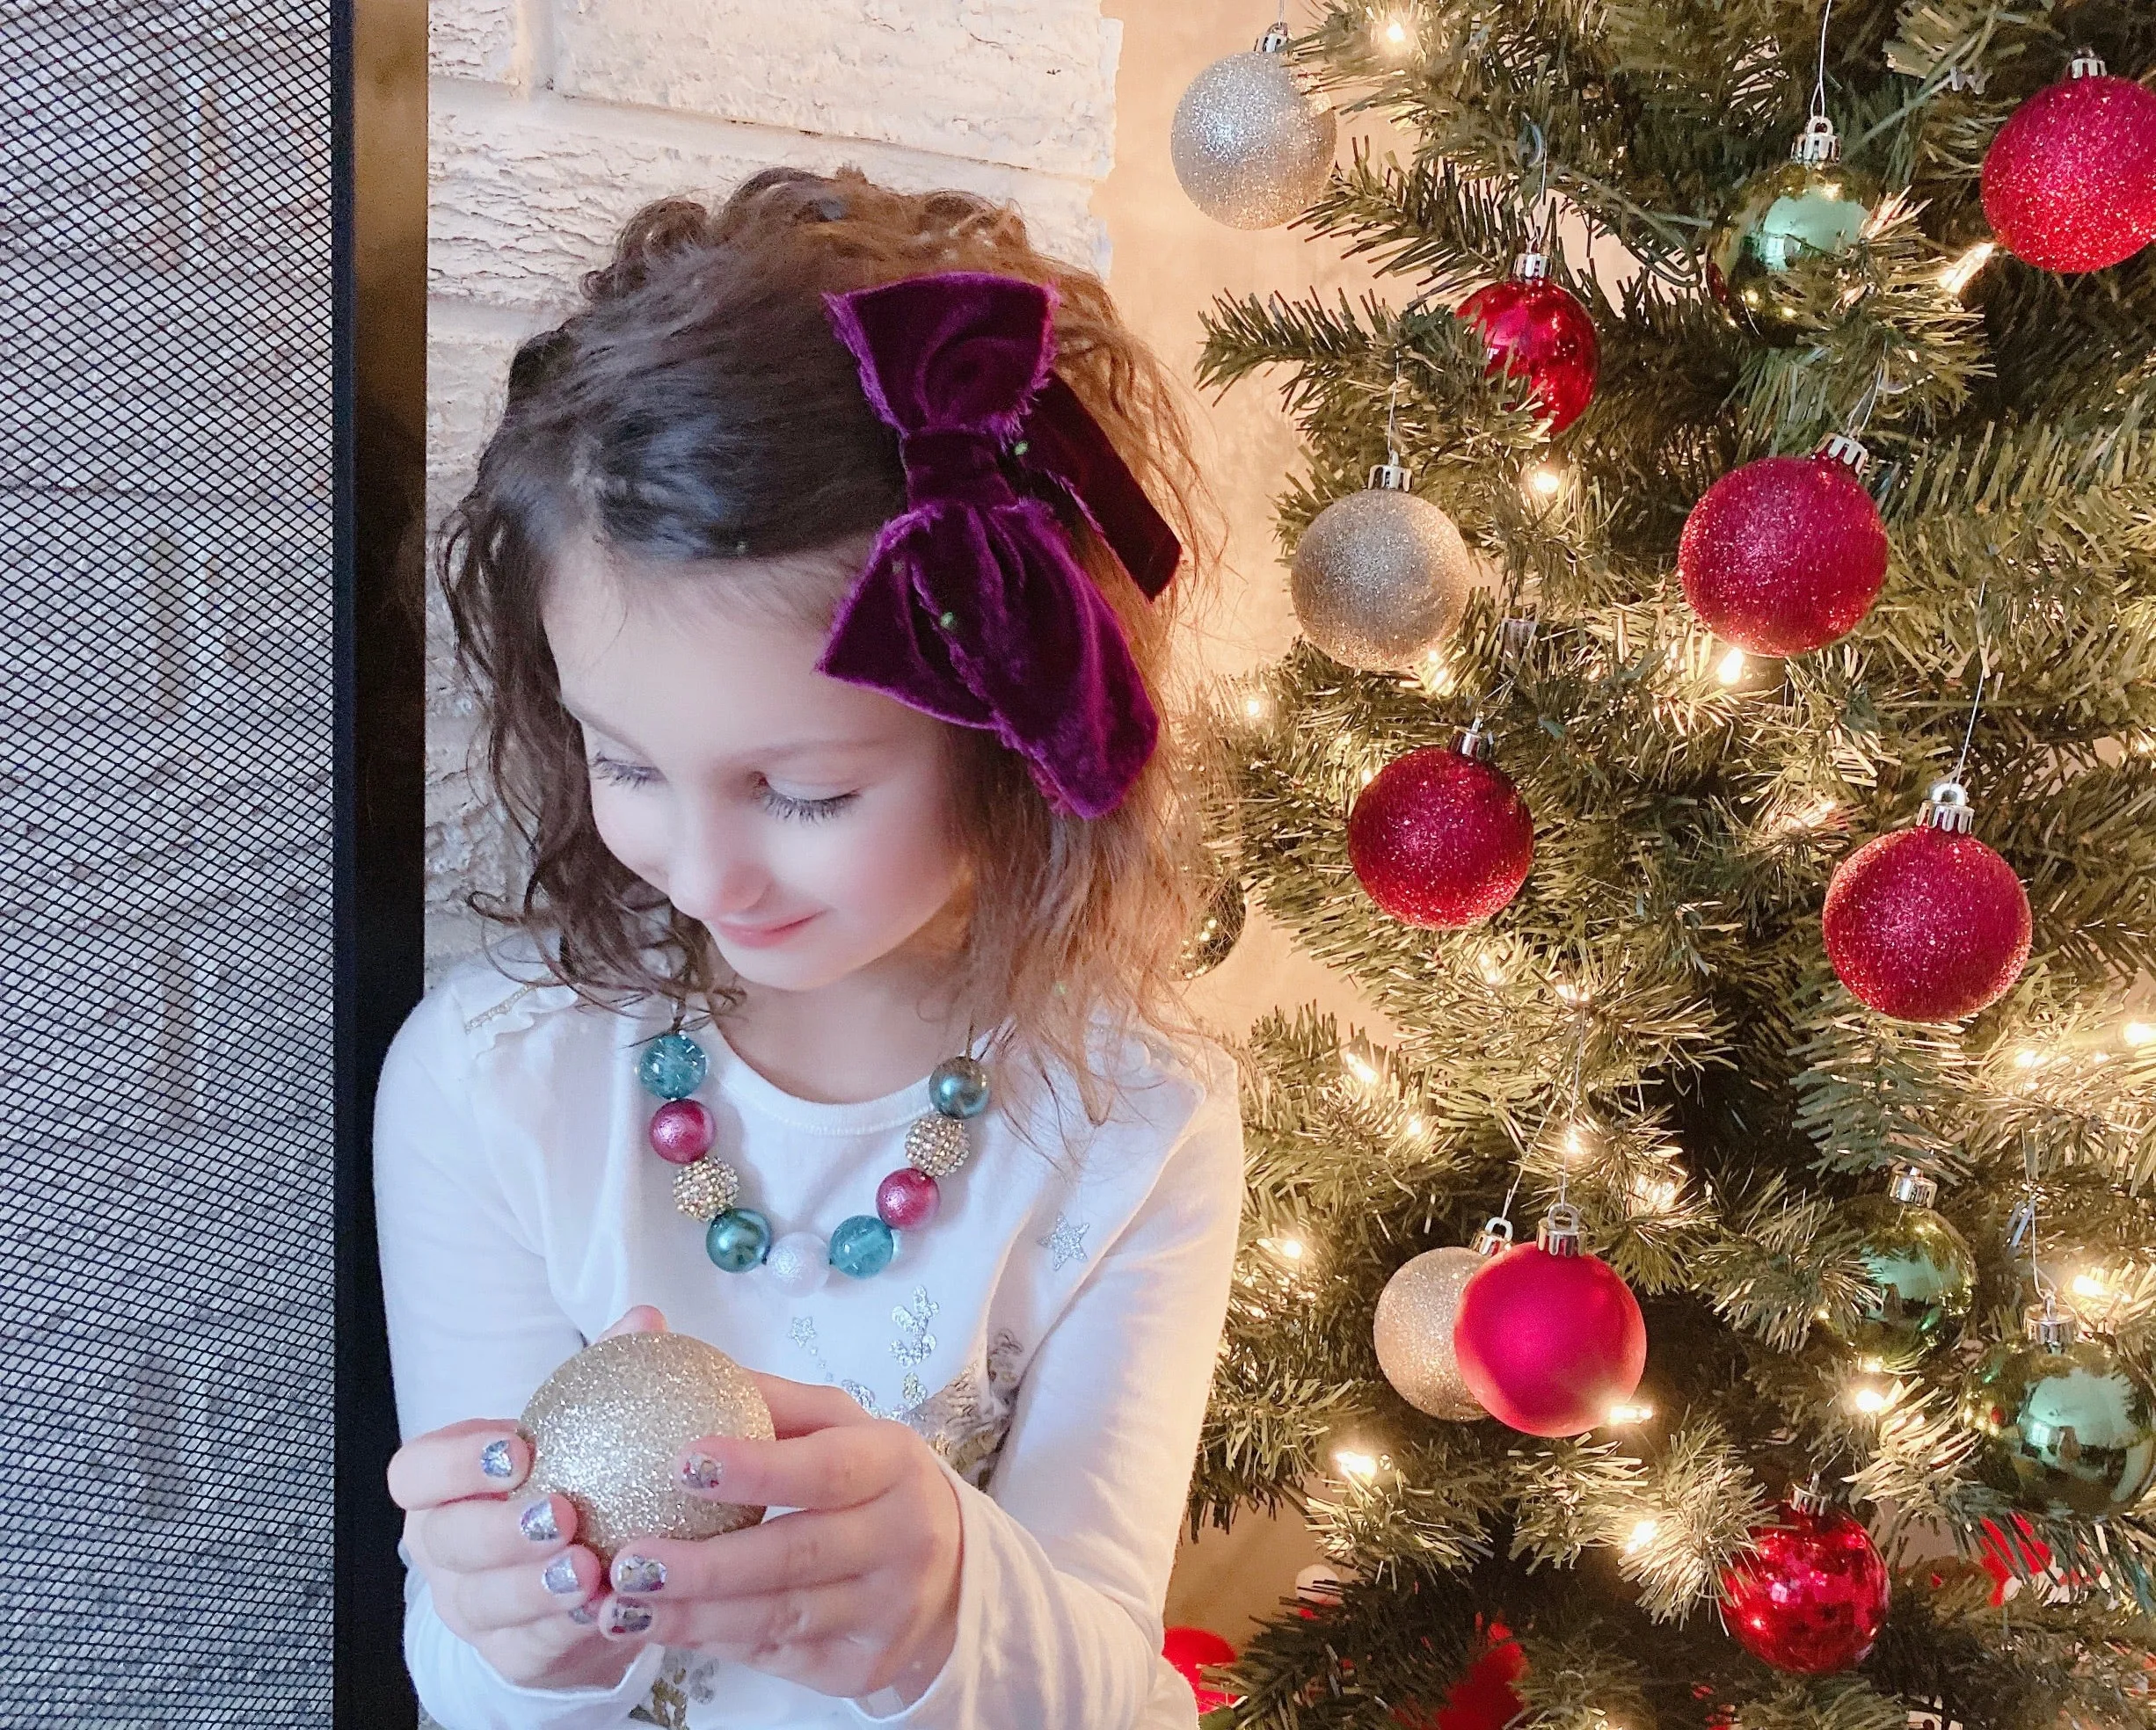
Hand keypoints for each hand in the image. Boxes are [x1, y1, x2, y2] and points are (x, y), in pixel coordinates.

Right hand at [387, 1305, 668, 1689]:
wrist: (579, 1577)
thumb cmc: (569, 1482)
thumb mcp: (578, 1429)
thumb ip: (606, 1372)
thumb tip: (646, 1319)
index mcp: (444, 1488)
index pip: (416, 1473)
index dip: (455, 1463)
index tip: (518, 1448)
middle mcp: (444, 1549)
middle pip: (446, 1543)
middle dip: (499, 1530)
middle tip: (562, 1514)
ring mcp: (470, 1607)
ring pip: (485, 1603)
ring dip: (537, 1588)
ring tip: (590, 1569)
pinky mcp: (509, 1655)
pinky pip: (529, 1649)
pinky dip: (568, 1631)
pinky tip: (608, 1610)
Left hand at [599, 1371, 964, 1706]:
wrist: (951, 1574)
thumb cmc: (873, 1483)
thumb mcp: (842, 1427)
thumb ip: (774, 1403)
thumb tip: (686, 1367)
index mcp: (894, 1463)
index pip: (823, 1468)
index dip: (755, 1469)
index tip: (680, 1462)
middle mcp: (903, 1538)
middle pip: (796, 1554)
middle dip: (705, 1565)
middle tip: (629, 1562)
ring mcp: (887, 1610)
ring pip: (780, 1616)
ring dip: (693, 1615)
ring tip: (622, 1606)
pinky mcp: (863, 1665)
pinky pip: (779, 1656)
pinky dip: (715, 1643)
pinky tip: (665, 1629)